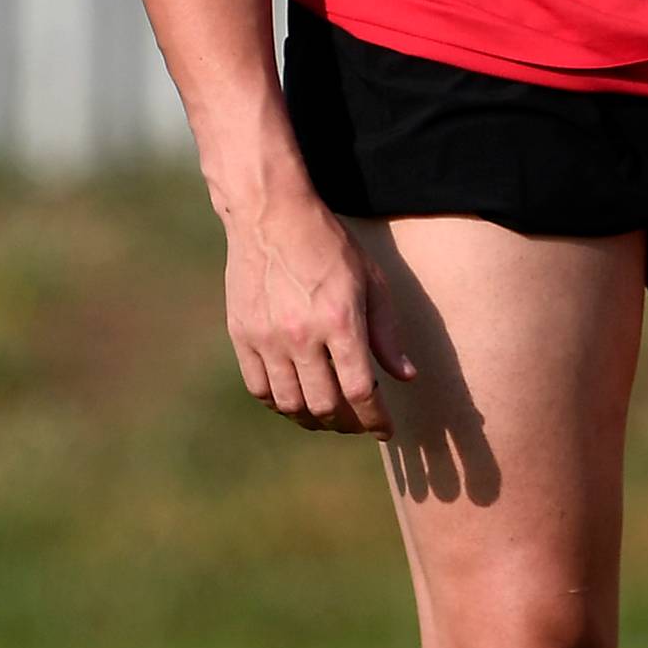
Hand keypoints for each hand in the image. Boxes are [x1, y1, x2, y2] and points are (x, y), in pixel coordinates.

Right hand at [220, 176, 413, 437]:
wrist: (271, 217)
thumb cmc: (330, 246)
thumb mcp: (372, 282)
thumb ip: (387, 334)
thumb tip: (406, 377)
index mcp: (340, 322)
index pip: (361, 391)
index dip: (376, 419)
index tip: (386, 430)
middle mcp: (301, 336)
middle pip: (324, 405)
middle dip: (347, 423)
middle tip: (359, 423)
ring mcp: (266, 338)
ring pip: (290, 404)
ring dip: (313, 419)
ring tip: (329, 416)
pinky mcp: (241, 336)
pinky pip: (259, 388)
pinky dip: (280, 403)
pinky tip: (296, 399)